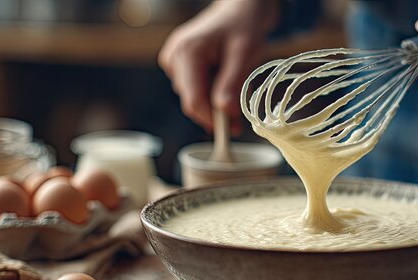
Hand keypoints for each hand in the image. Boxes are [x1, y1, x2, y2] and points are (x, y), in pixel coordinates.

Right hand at [159, 0, 278, 132]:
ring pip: (192, 98)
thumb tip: (225, 113)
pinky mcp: (177, 65)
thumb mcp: (244, 54)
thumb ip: (232, 84)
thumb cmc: (243, 27)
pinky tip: (221, 80)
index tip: (232, 131)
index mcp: (187, 52)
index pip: (194, 100)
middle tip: (239, 122)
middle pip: (191, 101)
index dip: (212, 119)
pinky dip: (208, 93)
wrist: (238, 11)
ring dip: (213, 103)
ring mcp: (173, 61)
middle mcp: (174, 56)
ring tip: (234, 90)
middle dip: (215, 114)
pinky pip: (192, 89)